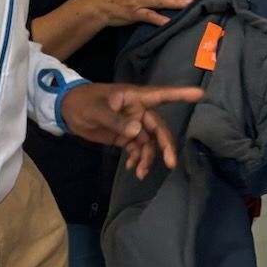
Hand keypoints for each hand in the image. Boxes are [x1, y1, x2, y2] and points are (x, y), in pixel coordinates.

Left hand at [60, 82, 206, 178]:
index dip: (181, 94)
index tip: (201, 94)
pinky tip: (132, 168)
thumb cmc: (82, 102)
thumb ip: (116, 121)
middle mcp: (138, 111)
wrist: (66, 110)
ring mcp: (132, 124)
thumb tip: (138, 131)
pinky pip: (137, 148)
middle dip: (164, 145)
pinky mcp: (124, 136)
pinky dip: (136, 159)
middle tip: (170, 163)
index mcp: (134, 98)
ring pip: (148, 142)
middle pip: (158, 128)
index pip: (162, 95)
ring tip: (140, 172)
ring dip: (147, 157)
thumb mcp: (96, 110)